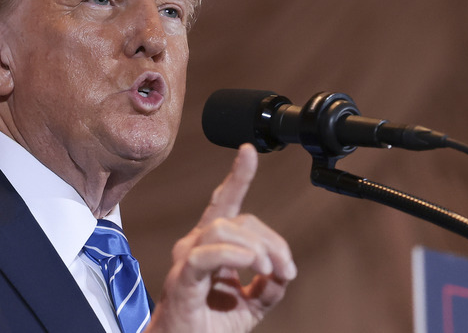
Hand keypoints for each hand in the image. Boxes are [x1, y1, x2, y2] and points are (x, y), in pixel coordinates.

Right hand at [146, 144, 296, 332]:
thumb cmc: (209, 326)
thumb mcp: (251, 305)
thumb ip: (268, 284)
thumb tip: (284, 271)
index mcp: (211, 245)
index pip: (224, 203)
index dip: (237, 176)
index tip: (249, 152)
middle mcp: (195, 244)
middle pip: (238, 219)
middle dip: (270, 240)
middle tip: (284, 270)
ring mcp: (187, 260)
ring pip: (222, 228)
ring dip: (255, 247)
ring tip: (269, 270)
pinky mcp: (183, 280)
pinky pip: (206, 255)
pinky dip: (232, 254)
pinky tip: (252, 263)